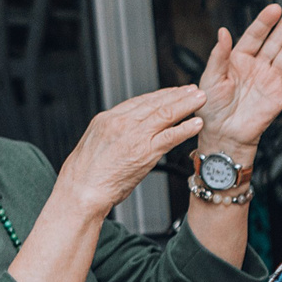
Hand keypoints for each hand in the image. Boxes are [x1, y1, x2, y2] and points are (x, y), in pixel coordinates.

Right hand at [55, 84, 204, 217]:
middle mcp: (121, 122)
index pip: (139, 101)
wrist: (81, 191)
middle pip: (154, 103)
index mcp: (107, 119)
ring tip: (200, 99)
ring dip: (186, 105)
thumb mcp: (95, 145)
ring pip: (165, 114)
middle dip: (177, 95)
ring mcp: (134, 136)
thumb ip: (113, 135)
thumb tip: (126, 135)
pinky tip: (197, 123)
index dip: (160, 95)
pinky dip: (186, 128)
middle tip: (193, 90)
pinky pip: (170, 136)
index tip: (173, 92)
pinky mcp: (145, 152)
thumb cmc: (85, 176)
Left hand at [197, 2, 281, 159]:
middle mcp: (257, 66)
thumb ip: (219, 56)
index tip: (275, 9)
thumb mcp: (210, 78)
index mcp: (238, 58)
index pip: (255, 35)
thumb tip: (223, 32)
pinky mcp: (279, 96)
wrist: (222, 135)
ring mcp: (270, 80)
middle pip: (274, 42)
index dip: (265, 22)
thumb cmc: (211, 108)